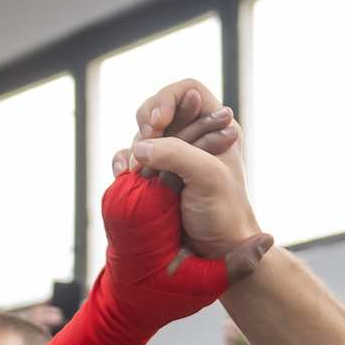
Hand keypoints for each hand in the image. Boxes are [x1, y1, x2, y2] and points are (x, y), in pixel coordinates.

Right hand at [119, 80, 270, 276]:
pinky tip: (124, 174)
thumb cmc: (222, 214)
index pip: (187, 91)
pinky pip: (129, 160)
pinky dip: (123, 164)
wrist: (213, 253)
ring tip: (141, 172)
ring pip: (142, 137)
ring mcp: (171, 158)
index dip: (169, 99)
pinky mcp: (153, 178)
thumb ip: (176, 154)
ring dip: (137, 149)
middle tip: (149, 147)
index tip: (159, 122)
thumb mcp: (207, 177)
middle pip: (158, 110)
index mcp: (215, 127)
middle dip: (149, 125)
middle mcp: (192, 138)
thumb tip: (140, 147)